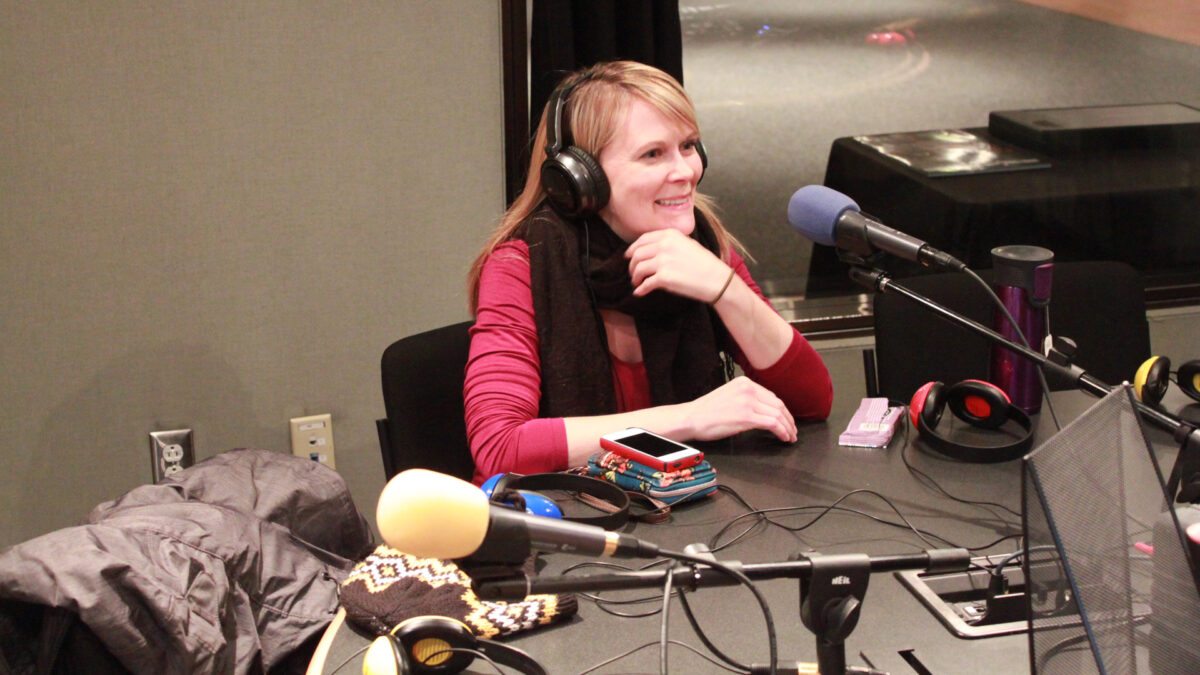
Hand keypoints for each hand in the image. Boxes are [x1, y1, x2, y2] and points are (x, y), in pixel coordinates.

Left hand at [625, 229, 729, 302]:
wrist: (717, 279)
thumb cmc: (705, 263)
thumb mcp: (688, 244)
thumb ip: (670, 242)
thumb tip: (651, 250)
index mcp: (670, 234)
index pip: (642, 239)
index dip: (632, 248)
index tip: (628, 256)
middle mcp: (664, 245)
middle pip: (637, 254)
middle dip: (631, 265)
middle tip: (632, 273)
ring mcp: (663, 261)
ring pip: (638, 268)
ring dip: (634, 277)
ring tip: (636, 283)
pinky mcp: (664, 277)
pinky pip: (645, 284)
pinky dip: (640, 289)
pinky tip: (639, 292)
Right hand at [683, 376, 797, 443]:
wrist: (691, 418)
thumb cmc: (706, 412)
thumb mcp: (729, 396)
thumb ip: (746, 399)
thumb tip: (764, 411)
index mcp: (744, 383)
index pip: (772, 397)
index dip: (783, 411)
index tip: (787, 421)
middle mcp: (748, 389)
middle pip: (778, 404)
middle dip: (789, 420)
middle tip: (793, 431)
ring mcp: (748, 402)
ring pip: (778, 414)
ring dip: (788, 427)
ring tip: (790, 437)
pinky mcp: (746, 416)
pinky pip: (772, 423)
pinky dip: (782, 431)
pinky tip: (783, 437)